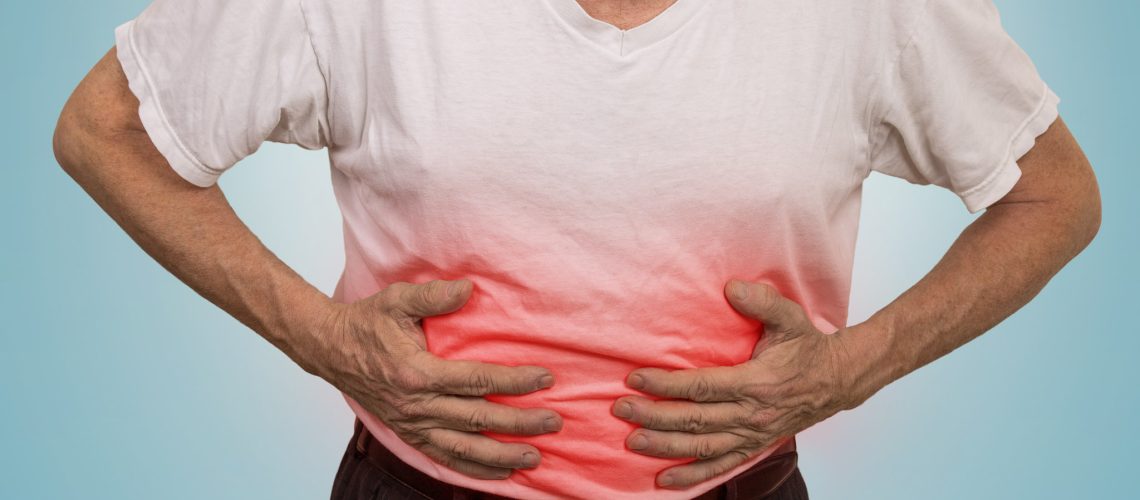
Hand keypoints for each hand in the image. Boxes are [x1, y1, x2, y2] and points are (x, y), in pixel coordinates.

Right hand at [308, 279, 563, 479]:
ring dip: (501, 456)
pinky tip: (499, 473)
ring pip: (463, 449)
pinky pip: (444, 459)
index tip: (545, 378)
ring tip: (534, 457)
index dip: (514, 381)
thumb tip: (468, 288)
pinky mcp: (408, 434)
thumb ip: (434, 295)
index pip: (476, 380)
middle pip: (477, 419)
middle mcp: (416, 406)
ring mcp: (412, 424)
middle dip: (519, 423)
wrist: (330, 349)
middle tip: (553, 422)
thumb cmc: (367, 323)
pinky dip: (473, 470)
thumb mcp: (398, 300)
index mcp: (418, 373)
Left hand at [612, 279, 859, 488]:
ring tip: (633, 442)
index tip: (635, 378)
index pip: (702, 386)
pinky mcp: (754, 446)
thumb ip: (762, 301)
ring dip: (665, 446)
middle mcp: (752, 414)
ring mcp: (753, 434)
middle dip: (654, 416)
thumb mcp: (790, 317)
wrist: (837, 380)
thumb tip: (731, 288)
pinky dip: (693, 476)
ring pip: (702, 447)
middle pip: (695, 420)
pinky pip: (720, 466)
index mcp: (757, 382)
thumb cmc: (808, 348)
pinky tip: (665, 480)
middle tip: (621, 409)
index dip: (666, 384)